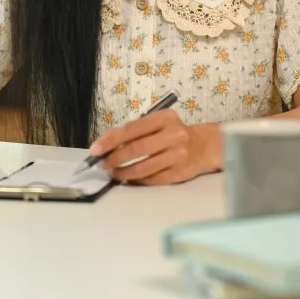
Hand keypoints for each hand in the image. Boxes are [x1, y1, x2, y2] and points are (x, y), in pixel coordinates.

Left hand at [89, 110, 217, 184]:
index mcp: (165, 118)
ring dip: (123, 172)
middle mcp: (174, 135)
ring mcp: (178, 155)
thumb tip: (104, 143)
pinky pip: (153, 179)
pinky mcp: (180, 173)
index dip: (111, 140)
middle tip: (102, 164)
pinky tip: (128, 178)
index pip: (132, 129)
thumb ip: (133, 131)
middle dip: (115, 158)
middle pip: (138, 149)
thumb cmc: (172, 133)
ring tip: (113, 172)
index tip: (95, 150)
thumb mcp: (156, 124)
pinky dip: (137, 180)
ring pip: (144, 168)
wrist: (204, 146)